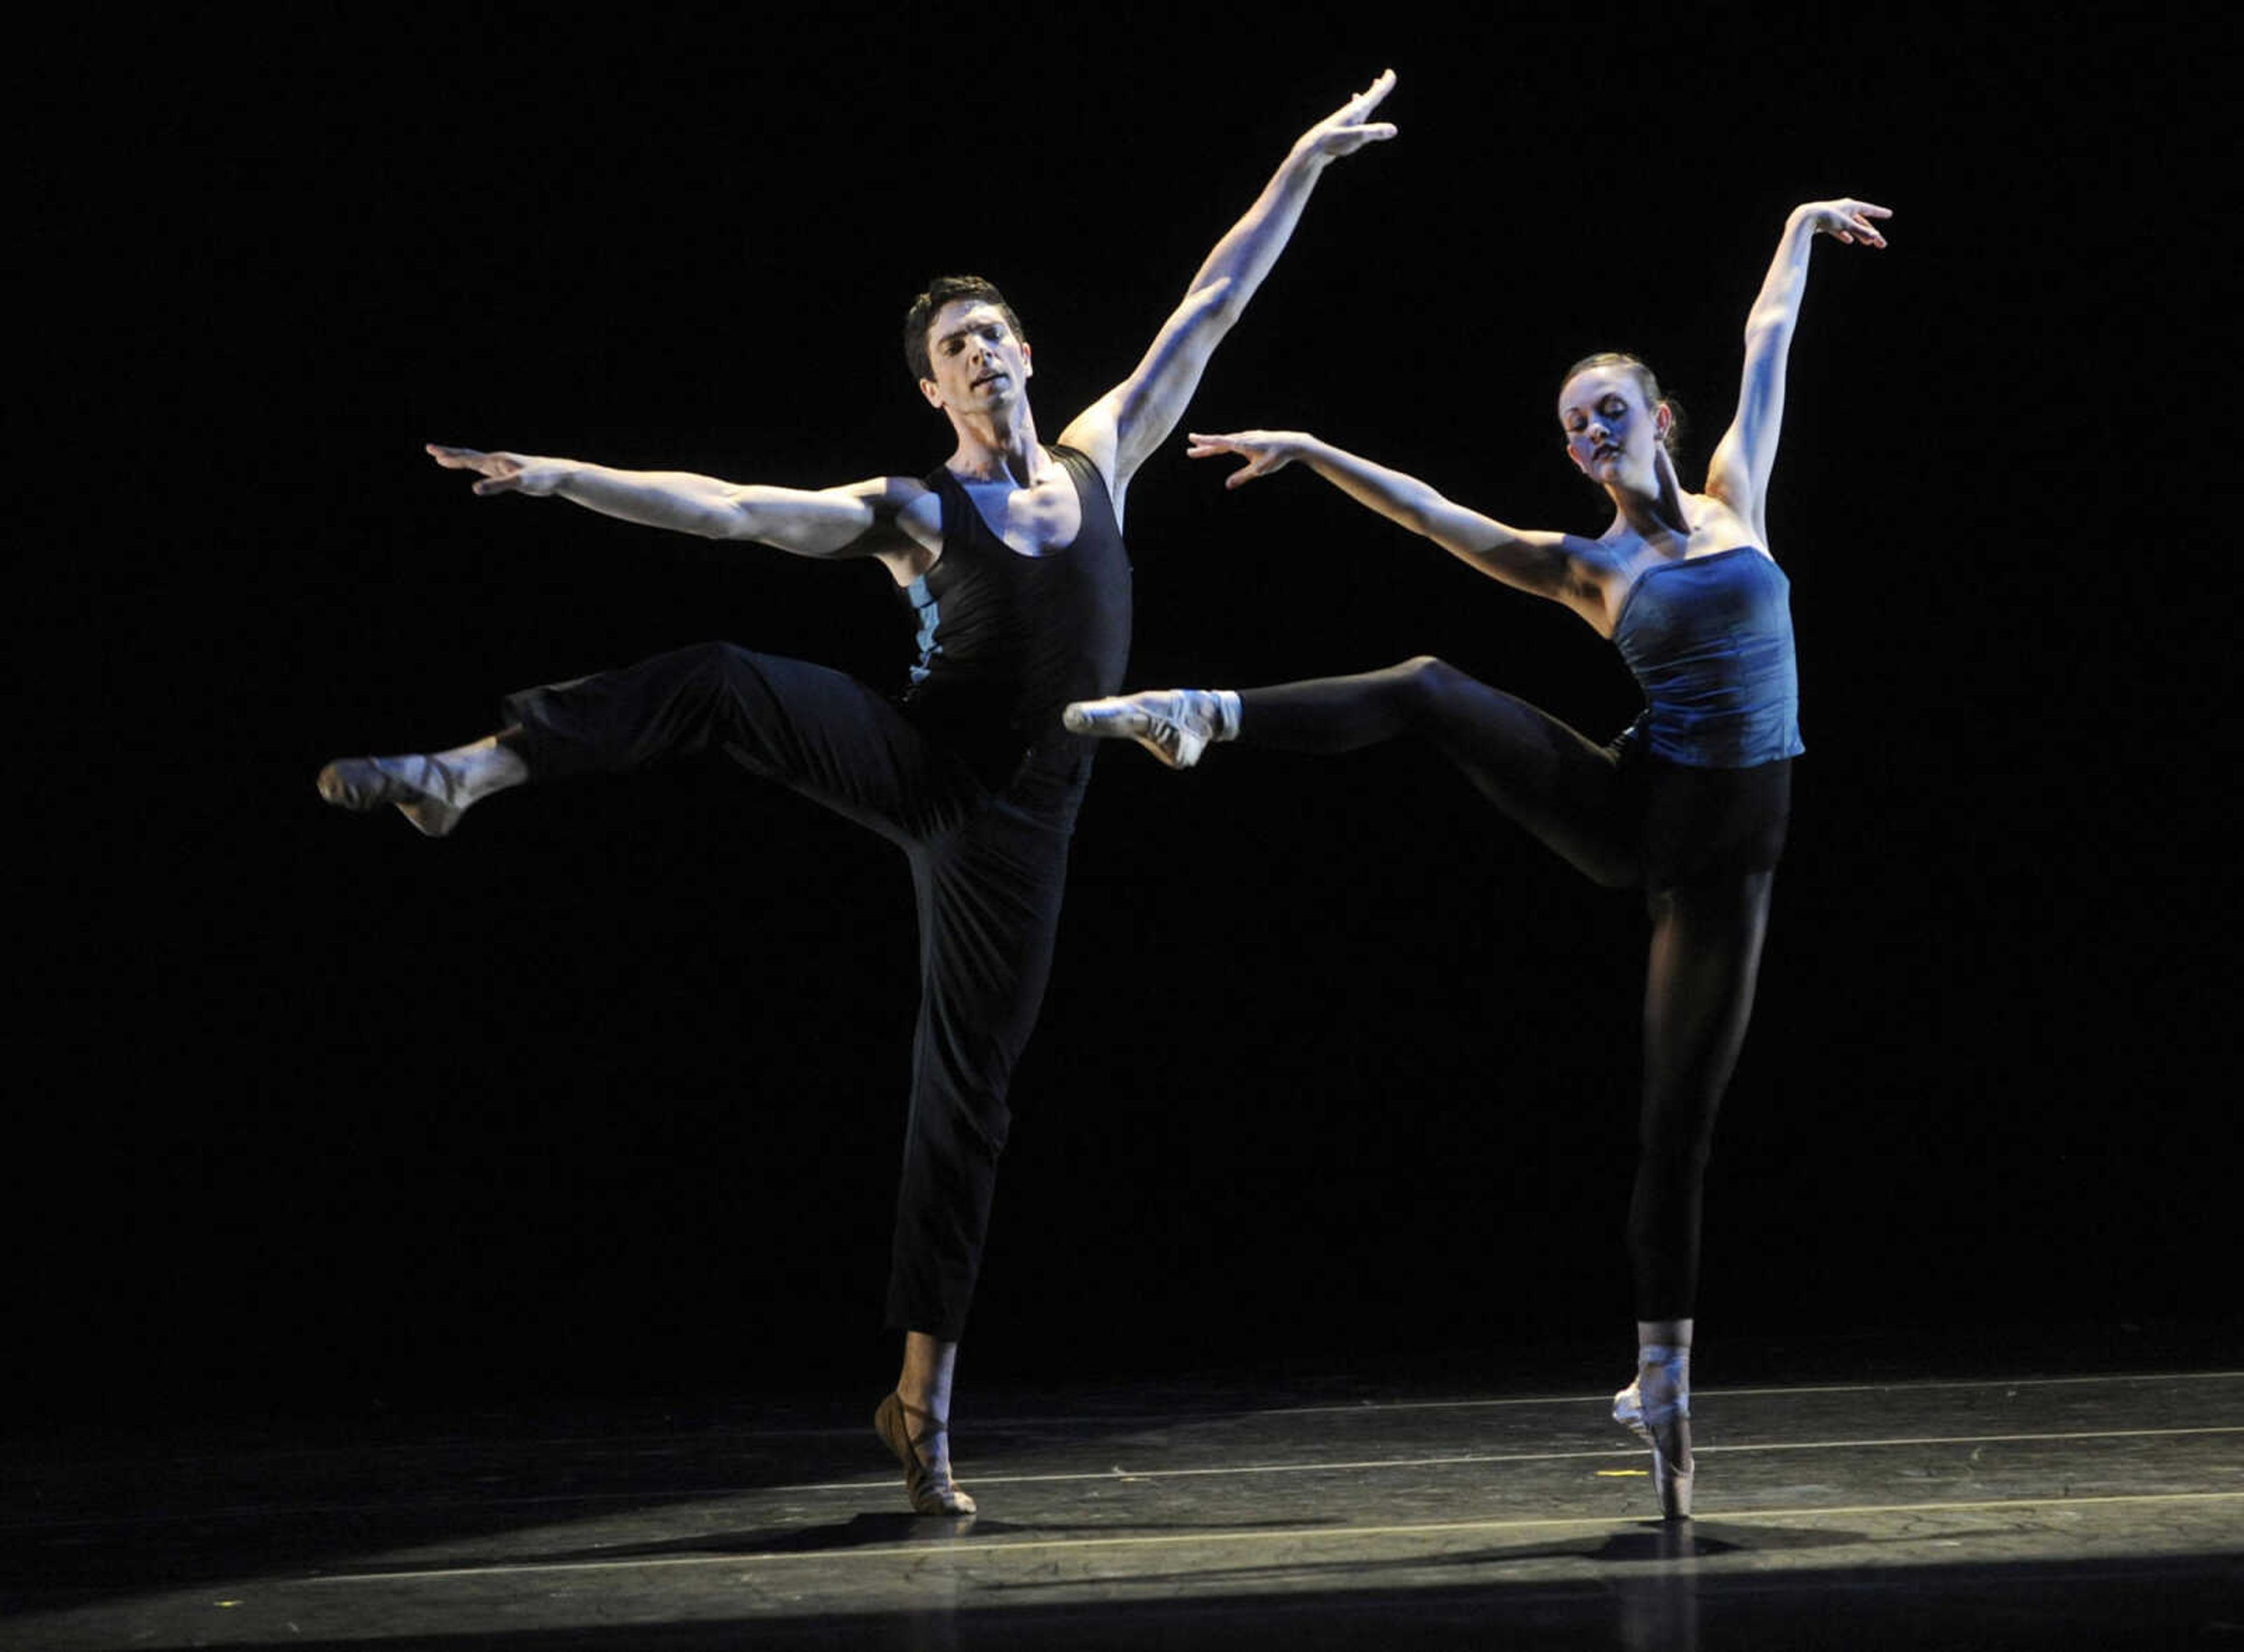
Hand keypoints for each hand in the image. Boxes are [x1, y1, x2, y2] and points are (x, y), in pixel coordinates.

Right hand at [425, 443, 567, 496]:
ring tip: (445, 459)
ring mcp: (503, 467)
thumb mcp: (519, 483)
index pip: (468, 458)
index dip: (450, 457)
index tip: (433, 453)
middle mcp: (498, 461)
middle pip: (468, 456)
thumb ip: (497, 485)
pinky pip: (488, 471)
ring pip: (476, 462)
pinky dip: (477, 470)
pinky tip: (478, 472)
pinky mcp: (510, 474)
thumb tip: (474, 489)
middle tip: (430, 449)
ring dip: (460, 460)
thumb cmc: (542, 477)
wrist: (561, 474)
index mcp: (496, 461)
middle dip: (449, 454)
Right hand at [1186, 430, 1307, 488]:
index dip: (1204, 442)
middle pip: (1219, 442)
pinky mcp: (1253, 437)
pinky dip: (1224, 444)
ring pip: (1226, 441)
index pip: (1219, 442)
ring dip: (1213, 445)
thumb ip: (1242, 477)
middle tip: (1188, 451)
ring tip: (1201, 448)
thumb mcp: (1259, 470)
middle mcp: (1243, 438)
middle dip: (1204, 447)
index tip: (1191, 439)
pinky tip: (1223, 445)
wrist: (1292, 443)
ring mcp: (1248, 436)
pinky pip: (1234, 440)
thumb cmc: (1276, 457)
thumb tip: (1227, 485)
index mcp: (1242, 444)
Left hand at [1291, 69, 1397, 164]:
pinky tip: (1354, 111)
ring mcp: (1345, 119)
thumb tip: (1393, 129)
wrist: (1313, 148)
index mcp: (1358, 110)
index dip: (1384, 84)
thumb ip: (1374, 132)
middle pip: (1368, 97)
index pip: (1374, 94)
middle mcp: (1352, 112)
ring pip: (1359, 104)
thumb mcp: (1357, 138)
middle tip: (1384, 77)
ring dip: (1367, 95)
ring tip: (1372, 87)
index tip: (1390, 72)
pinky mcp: (1340, 127)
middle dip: (1378, 88)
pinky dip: (1356, 107)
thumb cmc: (1334, 142)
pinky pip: (1353, 114)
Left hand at [1796, 199, 1891, 247]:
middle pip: (1862, 222)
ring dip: (1860, 234)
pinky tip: (1849, 240)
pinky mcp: (1827, 222)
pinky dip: (1845, 234)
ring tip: (1868, 243)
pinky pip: (1840, 229)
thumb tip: (1876, 237)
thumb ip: (1861, 231)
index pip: (1869, 209)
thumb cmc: (1827, 218)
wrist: (1805, 218)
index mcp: (1852, 205)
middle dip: (1872, 233)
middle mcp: (1845, 209)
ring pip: (1852, 226)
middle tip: (1882, 244)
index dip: (1880, 213)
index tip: (1890, 214)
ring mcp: (1836, 216)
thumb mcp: (1846, 225)